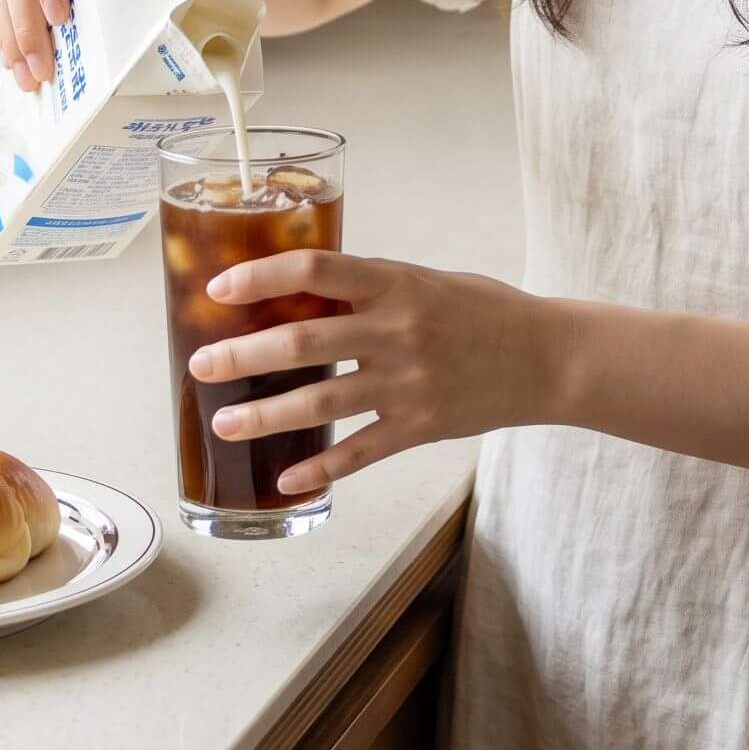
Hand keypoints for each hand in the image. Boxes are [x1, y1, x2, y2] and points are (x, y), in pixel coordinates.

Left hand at [188, 250, 562, 497]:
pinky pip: (359, 452)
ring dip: (265, 415)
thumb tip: (305, 292)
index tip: (220, 288)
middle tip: (202, 363)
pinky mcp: (420, 426)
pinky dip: (320, 469)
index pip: (315, 270)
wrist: (546, 356)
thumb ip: (373, 287)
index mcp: (396, 282)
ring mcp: (407, 382)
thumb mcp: (427, 280)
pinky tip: (285, 479)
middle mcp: (396, 329)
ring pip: (320, 402)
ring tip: (224, 423)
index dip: (262, 276)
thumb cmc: (484, 310)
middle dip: (243, 353)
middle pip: (303, 341)